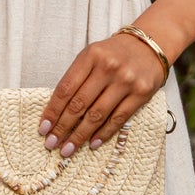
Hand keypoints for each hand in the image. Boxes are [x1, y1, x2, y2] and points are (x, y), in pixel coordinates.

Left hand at [40, 32, 167, 157]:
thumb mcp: (92, 56)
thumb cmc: (114, 54)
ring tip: (68, 149)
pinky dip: (104, 133)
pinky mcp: (142, 93)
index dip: (52, 111)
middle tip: (51, 144)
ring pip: (97, 114)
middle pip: (79, 104)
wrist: (151, 45)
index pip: (66, 88)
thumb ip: (76, 78)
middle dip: (62, 127)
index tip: (43, 128)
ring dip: (80, 136)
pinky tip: (92, 143)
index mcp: (91, 56)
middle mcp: (108, 67)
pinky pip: (118, 118)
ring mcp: (126, 81)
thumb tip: (57, 113)